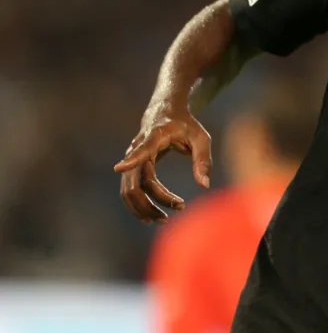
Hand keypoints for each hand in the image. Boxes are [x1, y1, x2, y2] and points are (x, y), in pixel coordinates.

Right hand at [114, 101, 212, 223]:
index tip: (118, 167)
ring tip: (164, 219)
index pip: (142, 149)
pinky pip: (130, 190)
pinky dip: (139, 204)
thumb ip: (203, 159)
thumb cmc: (186, 125)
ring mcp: (131, 159)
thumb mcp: (201, 138)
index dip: (132, 159)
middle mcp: (137, 148)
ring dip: (143, 208)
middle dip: (151, 201)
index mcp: (155, 136)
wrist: (165, 113)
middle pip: (137, 181)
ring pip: (129, 190)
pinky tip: (153, 215)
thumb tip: (204, 185)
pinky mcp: (132, 168)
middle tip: (179, 208)